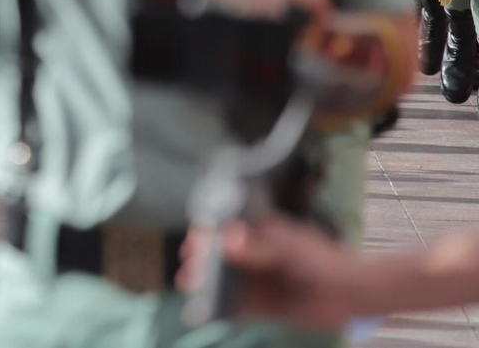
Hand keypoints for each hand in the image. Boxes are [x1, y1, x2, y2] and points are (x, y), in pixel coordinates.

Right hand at [178, 217, 366, 329]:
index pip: (225, 230)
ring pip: (225, 283)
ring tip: (190, 286)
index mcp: (260, 234)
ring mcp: (259, 282)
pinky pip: (238, 308)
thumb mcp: (289, 250)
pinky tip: (207, 311)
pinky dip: (222, 309)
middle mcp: (255, 257)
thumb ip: (258, 248)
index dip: (206, 234)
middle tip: (188, 268)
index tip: (193, 241)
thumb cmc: (322, 261)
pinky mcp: (264, 306)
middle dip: (202, 262)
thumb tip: (225, 242)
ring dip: (207, 285)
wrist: (353, 294)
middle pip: (220, 258)